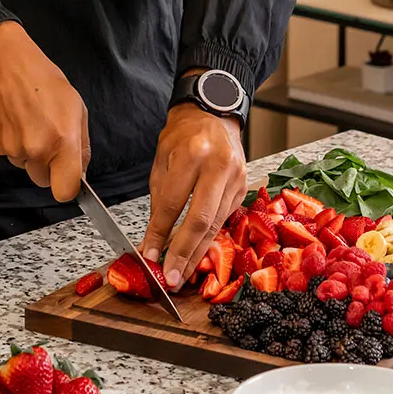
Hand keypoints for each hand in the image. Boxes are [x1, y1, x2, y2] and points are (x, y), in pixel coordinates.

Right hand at [0, 22, 88, 200]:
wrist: (1, 60)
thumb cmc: (42, 77)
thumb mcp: (75, 105)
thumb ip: (81, 143)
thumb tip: (80, 169)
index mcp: (61, 141)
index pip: (64, 190)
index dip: (67, 186)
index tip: (66, 175)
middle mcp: (34, 150)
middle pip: (42, 179)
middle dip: (45, 165)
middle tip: (45, 136)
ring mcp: (8, 149)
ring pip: (22, 165)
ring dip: (25, 151)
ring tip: (25, 120)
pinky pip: (4, 153)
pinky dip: (7, 141)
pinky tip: (10, 118)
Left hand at [138, 103, 247, 287]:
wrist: (213, 114)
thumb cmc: (182, 136)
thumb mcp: (162, 161)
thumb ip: (159, 201)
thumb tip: (152, 241)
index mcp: (193, 154)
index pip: (173, 204)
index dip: (159, 233)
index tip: (149, 255)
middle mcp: (219, 166)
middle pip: (201, 220)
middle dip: (184, 254)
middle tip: (170, 279)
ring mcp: (236, 178)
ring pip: (216, 225)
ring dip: (197, 254)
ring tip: (182, 275)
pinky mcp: (243, 188)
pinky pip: (224, 219)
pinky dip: (209, 239)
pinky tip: (197, 254)